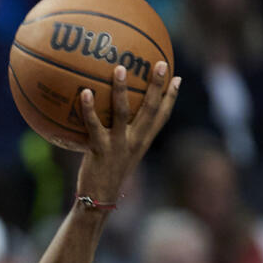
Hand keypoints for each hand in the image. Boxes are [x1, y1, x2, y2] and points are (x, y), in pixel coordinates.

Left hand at [76, 62, 178, 203]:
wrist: (98, 199)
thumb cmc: (106, 175)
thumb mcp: (119, 155)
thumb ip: (121, 136)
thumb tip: (110, 115)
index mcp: (142, 142)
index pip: (162, 117)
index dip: (171, 97)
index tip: (177, 77)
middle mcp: (134, 141)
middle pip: (150, 110)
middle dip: (157, 86)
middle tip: (161, 63)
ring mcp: (118, 145)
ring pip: (123, 113)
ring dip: (122, 90)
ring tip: (120, 69)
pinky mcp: (100, 150)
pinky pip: (94, 125)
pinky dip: (89, 109)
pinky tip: (84, 92)